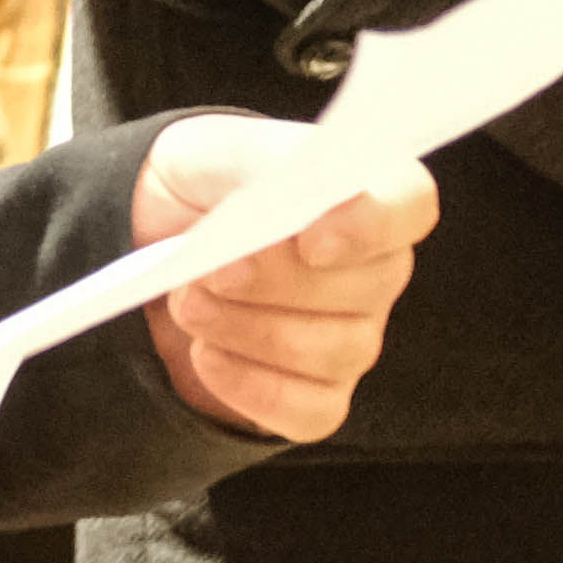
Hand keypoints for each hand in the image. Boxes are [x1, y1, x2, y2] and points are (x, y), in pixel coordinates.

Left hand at [129, 115, 437, 442]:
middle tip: (208, 271)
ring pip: (332, 351)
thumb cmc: (204, 187)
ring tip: (189, 303)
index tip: (310, 240)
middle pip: (367, 287)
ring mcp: (353, 336)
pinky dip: (248, 385)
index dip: (372, 224)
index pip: (410, 203)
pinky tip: (205, 354)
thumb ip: (262, 162)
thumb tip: (286, 201)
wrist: (153, 240)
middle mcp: (375, 269)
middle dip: (276, 282)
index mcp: (366, 192)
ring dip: (247, 329)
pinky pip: (308, 410)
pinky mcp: (319, 396)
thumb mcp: (218, 151)